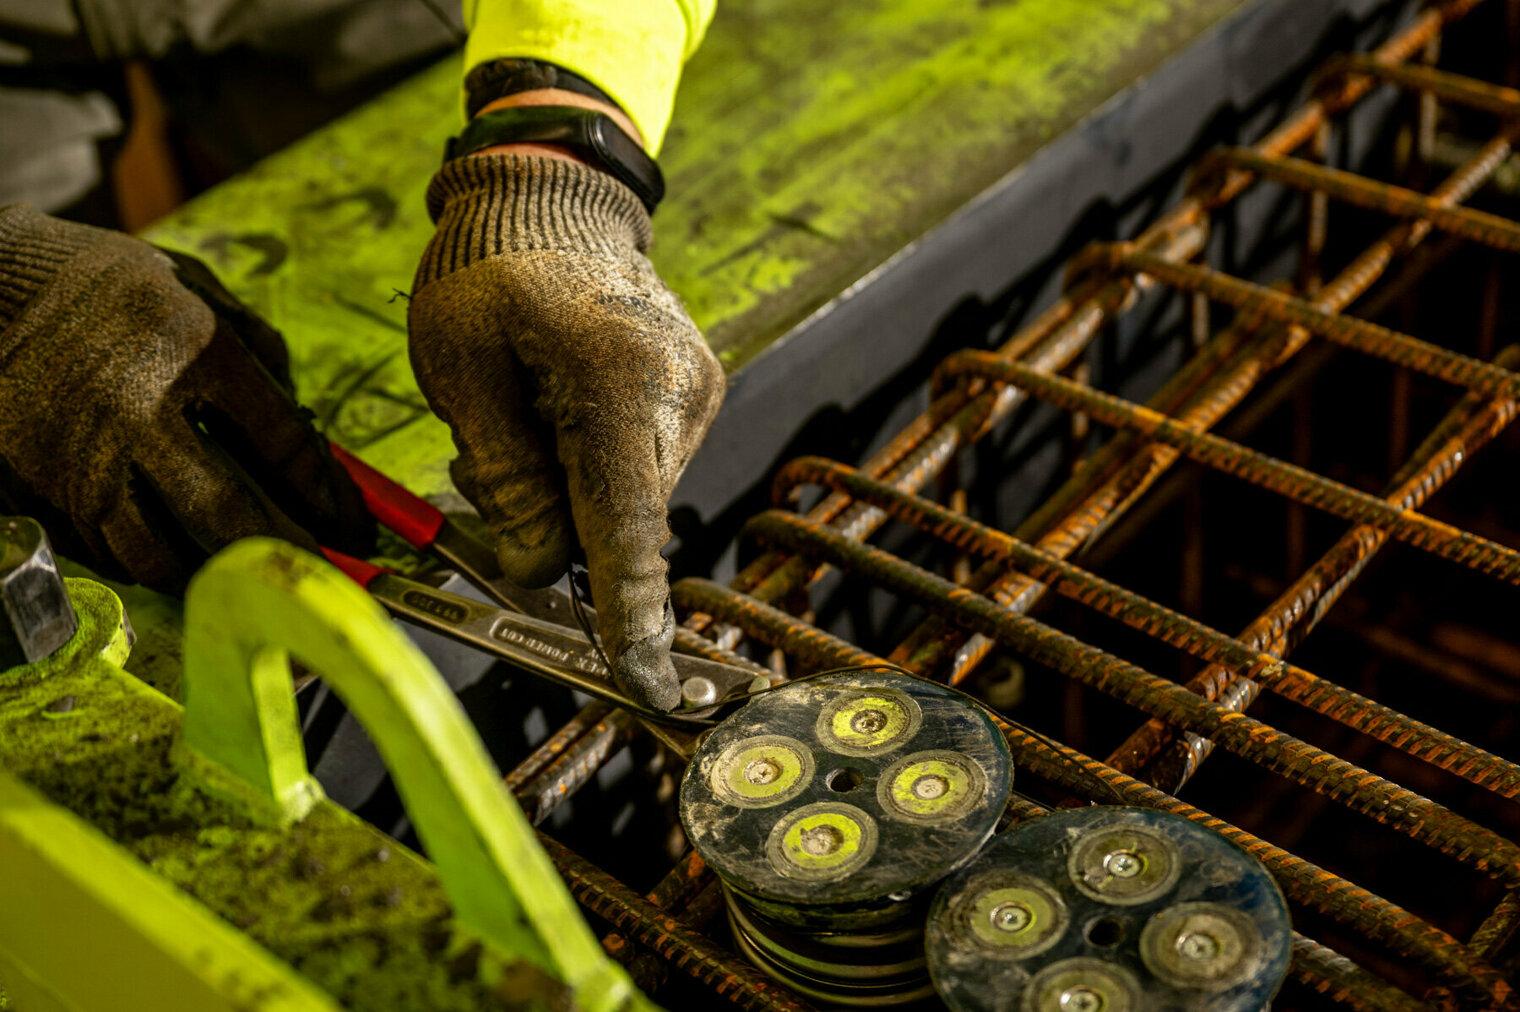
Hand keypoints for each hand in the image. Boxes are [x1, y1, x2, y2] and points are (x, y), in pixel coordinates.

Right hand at [0, 205, 369, 590]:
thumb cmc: (99, 279)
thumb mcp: (190, 283)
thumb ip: (255, 343)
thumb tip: (301, 416)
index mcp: (190, 353)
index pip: (281, 445)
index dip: (328, 496)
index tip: (354, 526)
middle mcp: (135, 414)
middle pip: (226, 515)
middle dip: (284, 553)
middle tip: (320, 572)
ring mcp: (80, 459)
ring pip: (159, 554)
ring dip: (215, 572)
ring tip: (250, 574)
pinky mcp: (36, 487)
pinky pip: (105, 552)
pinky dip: (149, 565)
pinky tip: (179, 559)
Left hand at [408, 155, 724, 710]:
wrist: (553, 200)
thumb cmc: (487, 274)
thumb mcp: (460, 370)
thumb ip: (502, 477)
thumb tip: (533, 570)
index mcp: (617, 378)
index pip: (625, 524)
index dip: (628, 612)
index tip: (644, 682)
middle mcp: (676, 393)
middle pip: (621, 523)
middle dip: (554, 529)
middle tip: (486, 467)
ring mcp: (696, 397)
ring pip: (628, 504)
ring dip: (568, 496)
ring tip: (518, 423)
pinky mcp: (694, 399)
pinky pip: (638, 472)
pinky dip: (591, 472)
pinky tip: (554, 419)